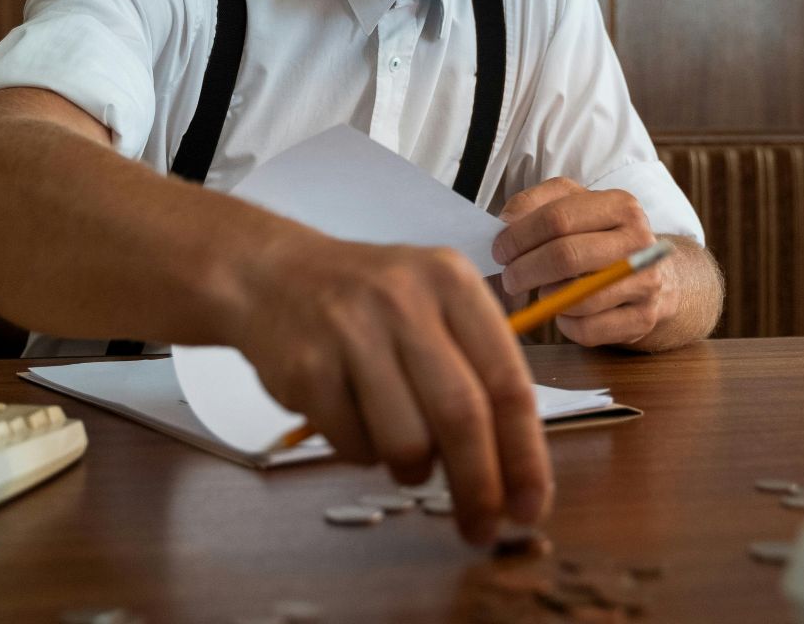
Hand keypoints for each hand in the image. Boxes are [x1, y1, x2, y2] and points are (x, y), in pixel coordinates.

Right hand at [230, 236, 551, 544]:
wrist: (272, 275)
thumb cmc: (370, 303)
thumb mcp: (433, 305)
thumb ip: (476, 370)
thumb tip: (514, 471)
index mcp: (452, 282)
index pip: (508, 382)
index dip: (525, 455)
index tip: (531, 506)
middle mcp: (404, 299)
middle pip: (462, 416)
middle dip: (479, 487)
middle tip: (482, 528)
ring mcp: (350, 331)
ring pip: (407, 442)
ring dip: (415, 471)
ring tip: (405, 454)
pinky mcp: (306, 367)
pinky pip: (353, 446)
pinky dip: (364, 454)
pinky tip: (356, 421)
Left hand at [493, 179, 671, 346]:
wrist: (654, 274)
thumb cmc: (599, 238)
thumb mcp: (573, 206)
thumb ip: (535, 204)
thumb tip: (506, 223)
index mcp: (620, 205)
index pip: (558, 218)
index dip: (519, 236)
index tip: (499, 250)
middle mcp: (639, 241)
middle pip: (566, 257)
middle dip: (524, 270)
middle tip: (509, 278)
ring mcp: (646, 282)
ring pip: (577, 299)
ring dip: (545, 298)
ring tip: (540, 291)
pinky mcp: (643, 319)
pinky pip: (588, 329)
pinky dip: (565, 324)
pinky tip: (564, 311)